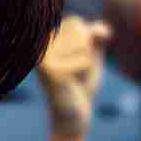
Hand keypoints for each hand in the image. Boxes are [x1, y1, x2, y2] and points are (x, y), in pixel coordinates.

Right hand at [35, 16, 111, 136]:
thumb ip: (96, 36)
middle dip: (87, 54)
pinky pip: (84, 61)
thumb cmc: (81, 84)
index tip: (73, 61)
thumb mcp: (91, 54)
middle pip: (82, 33)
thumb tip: (101, 30)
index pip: (77, 24)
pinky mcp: (51, 71)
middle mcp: (39, 45)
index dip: (86, 43)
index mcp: (45, 39)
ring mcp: (43, 57)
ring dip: (86, 64)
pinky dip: (86, 73)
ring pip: (84, 46)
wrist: (72, 116)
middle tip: (74, 73)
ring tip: (73, 78)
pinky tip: (72, 84)